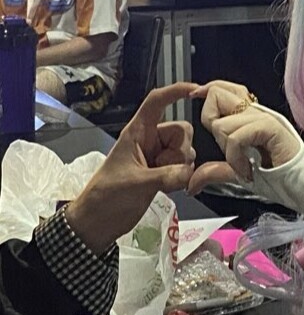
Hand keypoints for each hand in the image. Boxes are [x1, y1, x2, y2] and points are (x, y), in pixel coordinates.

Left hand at [64, 83, 197, 254]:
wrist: (97, 223)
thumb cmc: (106, 197)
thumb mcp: (136, 184)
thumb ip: (166, 176)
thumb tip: (190, 173)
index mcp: (137, 133)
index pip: (156, 102)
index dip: (175, 92)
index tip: (195, 91)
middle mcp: (150, 141)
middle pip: (181, 131)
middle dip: (181, 150)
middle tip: (167, 169)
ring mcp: (157, 158)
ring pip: (185, 151)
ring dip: (182, 167)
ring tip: (164, 182)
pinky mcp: (162, 174)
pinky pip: (183, 168)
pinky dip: (184, 177)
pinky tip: (173, 188)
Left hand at [186, 80, 302, 194]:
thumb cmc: (279, 179)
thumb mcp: (238, 173)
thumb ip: (216, 172)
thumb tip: (193, 183)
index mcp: (251, 116)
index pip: (225, 88)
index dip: (207, 90)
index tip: (194, 97)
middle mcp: (257, 112)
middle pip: (218, 94)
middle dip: (211, 121)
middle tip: (227, 148)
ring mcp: (265, 118)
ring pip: (223, 123)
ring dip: (227, 150)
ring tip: (243, 165)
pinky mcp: (271, 129)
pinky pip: (237, 137)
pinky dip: (236, 158)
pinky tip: (247, 171)